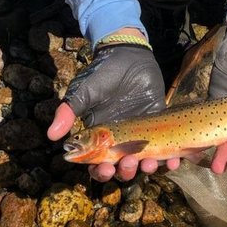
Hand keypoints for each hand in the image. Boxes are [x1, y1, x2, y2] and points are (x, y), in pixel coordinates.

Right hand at [48, 29, 179, 181]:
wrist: (128, 54)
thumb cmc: (102, 74)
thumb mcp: (83, 92)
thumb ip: (67, 112)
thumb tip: (51, 136)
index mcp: (100, 137)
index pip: (98, 164)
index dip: (101, 172)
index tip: (106, 168)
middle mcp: (121, 140)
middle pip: (122, 167)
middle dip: (125, 171)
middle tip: (128, 163)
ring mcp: (141, 133)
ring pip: (144, 161)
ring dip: (147, 168)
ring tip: (149, 164)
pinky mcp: (158, 122)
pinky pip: (166, 146)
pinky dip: (170, 159)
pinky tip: (174, 161)